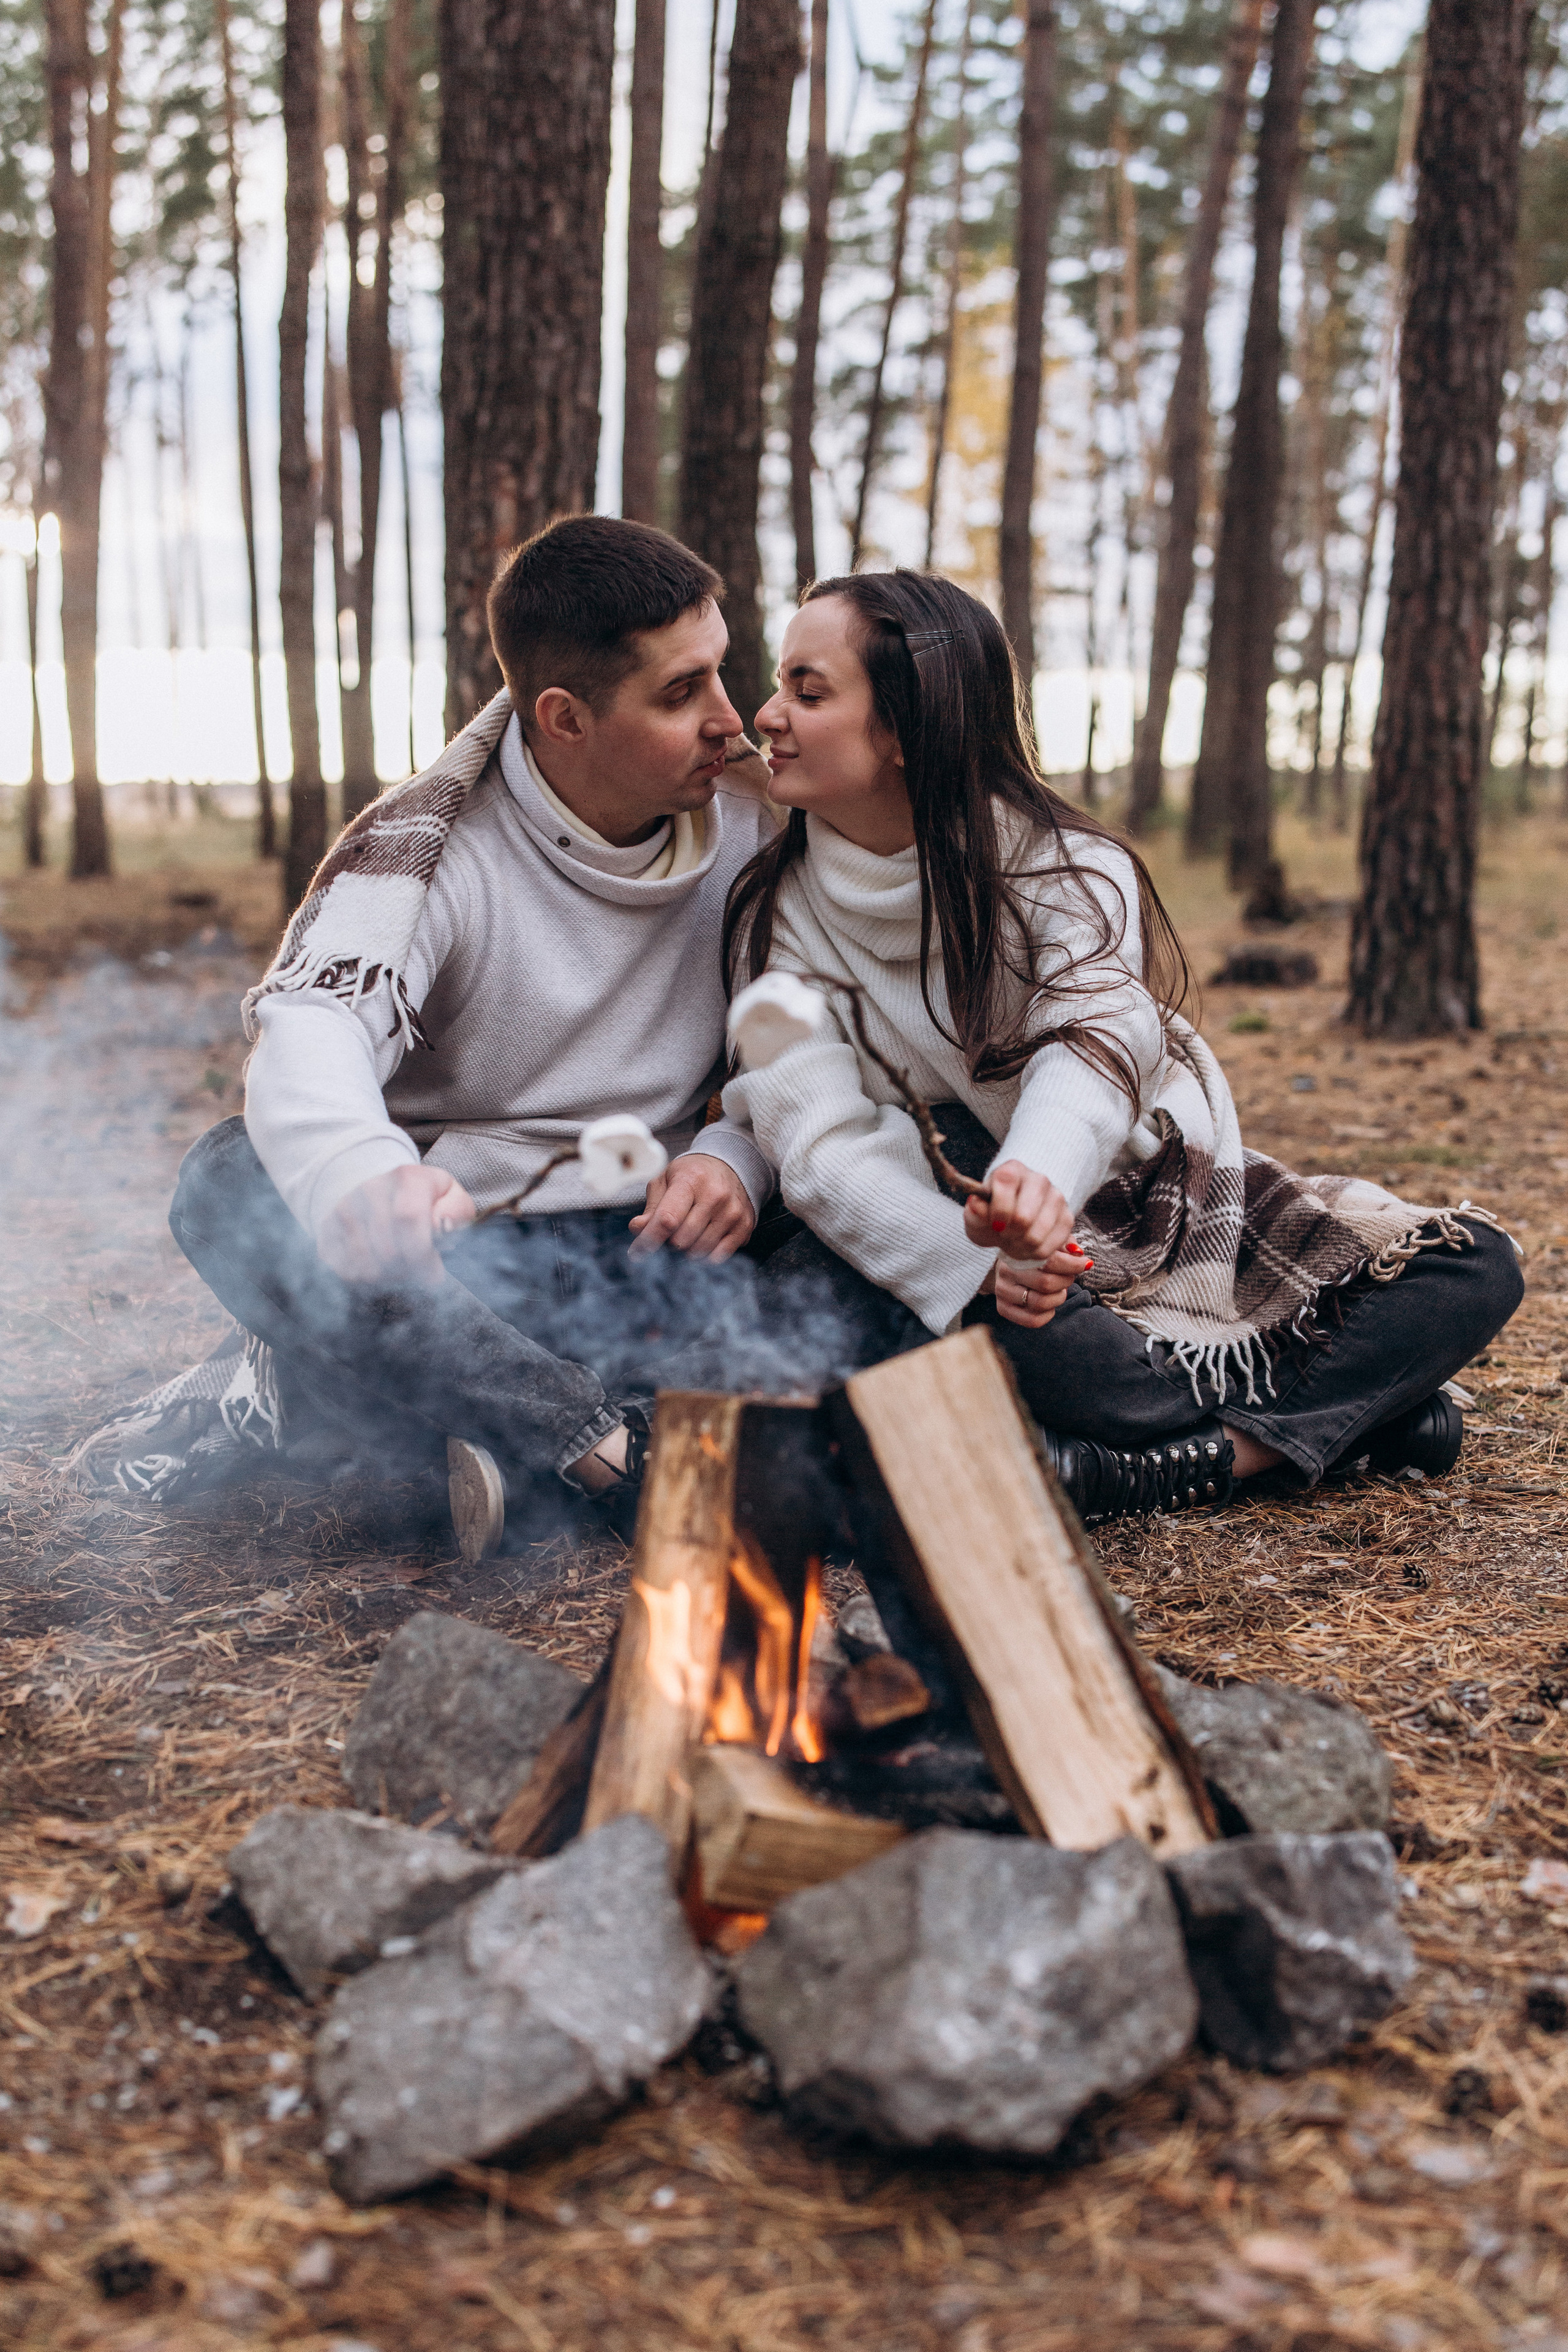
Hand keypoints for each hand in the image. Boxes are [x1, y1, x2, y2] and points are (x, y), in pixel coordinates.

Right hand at [317, 1164, 476, 1286]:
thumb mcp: (451, 1197)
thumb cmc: (423, 1200)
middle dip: (410, 1272)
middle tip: (420, 1273)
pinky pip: (346, 1271)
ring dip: (389, 1278)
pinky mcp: (327, 1231)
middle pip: (389, 1251)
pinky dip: (367, 1280)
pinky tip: (381, 1267)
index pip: (409, 1219)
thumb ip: (457, 1211)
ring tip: (401, 1267)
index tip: (435, 1274)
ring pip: (367, 1267)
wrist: (376, 1187)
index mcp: (407, 1177)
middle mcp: (370, 1188)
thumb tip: (442, 1227)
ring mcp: (343, 1209)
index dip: (424, 1256)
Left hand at [628, 1154, 756, 1260]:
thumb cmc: (693, 1175)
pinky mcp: (744, 1226)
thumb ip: (652, 1207)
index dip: (648, 1240)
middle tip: (671, 1231)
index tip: (636, 1253)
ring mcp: (732, 1212)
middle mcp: (715, 1196)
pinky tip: (703, 1238)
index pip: (667, 1219)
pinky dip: (705, 1255)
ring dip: (687, 1249)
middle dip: (669, 1242)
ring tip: (688, 1232)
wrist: (731, 1166)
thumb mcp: (666, 1180)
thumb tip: (637, 1228)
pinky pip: (719, 1256)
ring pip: (699, 1251)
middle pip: (681, 1240)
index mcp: (691, 1180)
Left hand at [964, 1159, 1074, 1263]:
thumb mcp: (976, 1214)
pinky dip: (1033, 1254)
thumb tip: (977, 1205)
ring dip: (1019, 1247)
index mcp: (1012, 1170)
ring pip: (1036, 1236)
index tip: (994, 1224)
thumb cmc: (991, 1215)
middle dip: (1008, 1234)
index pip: (1005, 1182)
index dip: (998, 1210)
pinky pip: (1049, 1247)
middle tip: (1003, 1234)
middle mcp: (1038, 1179)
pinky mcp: (1067, 1218)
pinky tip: (1026, 1246)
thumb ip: (974, 1211)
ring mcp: (1056, 1198)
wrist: (1012, 1220)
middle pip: (1023, 1217)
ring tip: (1013, 1242)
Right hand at [989, 1243, 1086, 1329]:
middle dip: (1066, 1281)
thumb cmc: (1034, 1254)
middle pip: (1046, 1283)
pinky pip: (1033, 1320)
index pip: (1050, 1261)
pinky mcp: (1003, 1309)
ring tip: (1059, 1289)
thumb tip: (1079, 1254)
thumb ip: (1065, 1245)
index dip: (1073, 1264)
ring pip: (1041, 1303)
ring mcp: (1003, 1292)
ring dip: (1058, 1297)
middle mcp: (1006, 1271)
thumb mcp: (1049, 1243)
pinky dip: (1048, 1314)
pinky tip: (1049, 1304)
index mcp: (1018, 1251)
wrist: (1010, 1266)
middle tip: (1069, 1276)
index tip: (1085, 1263)